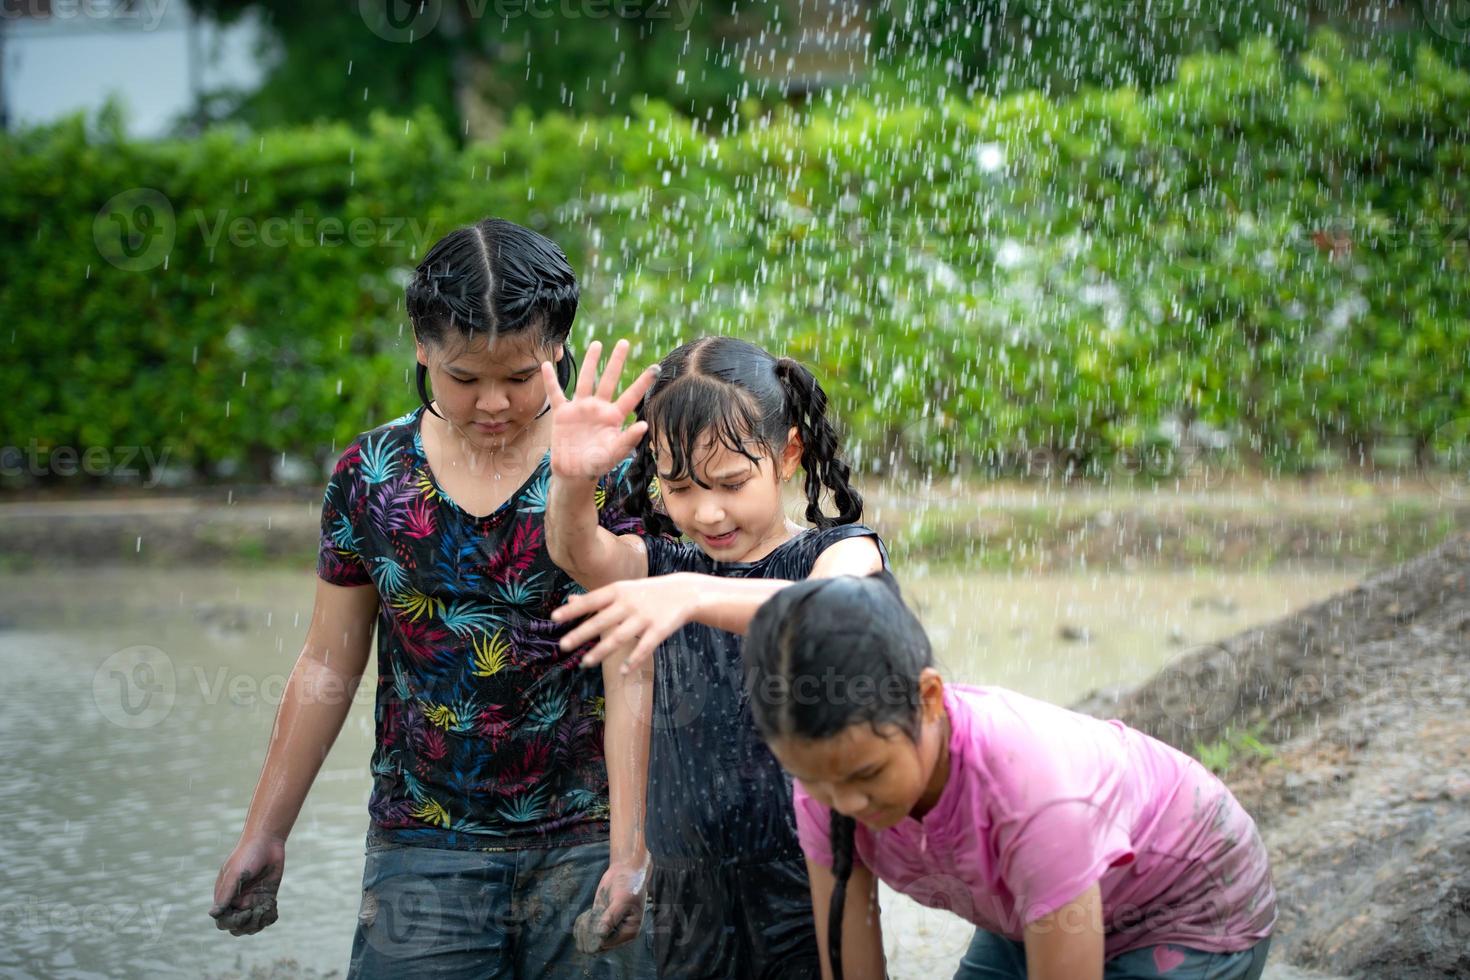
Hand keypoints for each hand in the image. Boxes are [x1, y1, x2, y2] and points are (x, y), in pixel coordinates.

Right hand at [209, 834, 284, 935]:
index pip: (223, 921)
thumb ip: (225, 894)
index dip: (233, 923)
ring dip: (260, 923)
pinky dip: (270, 916)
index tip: (246, 913)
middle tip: (256, 912)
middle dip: (247, 926)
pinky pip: (267, 915)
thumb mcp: (235, 874)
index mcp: (226, 897)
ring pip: (253, 924)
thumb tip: (213, 914)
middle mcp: (238, 901)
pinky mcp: (267, 897)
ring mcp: (253, 900)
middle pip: (238, 927)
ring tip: (267, 909)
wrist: (267, 841)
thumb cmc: (247, 855)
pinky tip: (273, 906)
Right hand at [542, 339, 658, 481]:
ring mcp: (580, 408)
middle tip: (624, 343)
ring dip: (590, 362)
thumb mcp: (614, 453)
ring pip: (585, 380)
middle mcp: (598, 408)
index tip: (656, 367)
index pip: (632, 395)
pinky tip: (547, 365)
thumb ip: (628, 440)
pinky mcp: (562, 413)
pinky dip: (550, 380)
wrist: (574, 473)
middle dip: (616, 361)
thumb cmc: (597, 464)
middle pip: (609, 380)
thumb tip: (644, 425)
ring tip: (596, 344)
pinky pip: (556, 393)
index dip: (643, 382)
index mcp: (614, 417)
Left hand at [553, 574, 702, 671]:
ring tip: (585, 663)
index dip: (574, 609)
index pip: (592, 600)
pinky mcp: (660, 630)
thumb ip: (597, 597)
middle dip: (582, 633)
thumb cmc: (646, 593)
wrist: (684, 592)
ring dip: (602, 651)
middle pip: (602, 621)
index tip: (554, 618)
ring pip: (620, 637)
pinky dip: (634, 659)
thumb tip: (570, 600)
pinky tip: (624, 671)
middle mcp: (630, 604)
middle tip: (562, 645)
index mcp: (619, 591)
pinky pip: (645, 647)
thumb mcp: (622, 589)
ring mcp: (645, 617)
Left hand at [574, 856, 649, 952]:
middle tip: (587, 918)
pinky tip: (584, 916)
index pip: (607, 944)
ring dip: (584, 930)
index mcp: (629, 933)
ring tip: (587, 916)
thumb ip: (611, 918)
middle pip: (598, 944)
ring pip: (591, 937)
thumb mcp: (621, 901)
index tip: (590, 923)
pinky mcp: (600, 917)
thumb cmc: (629, 885)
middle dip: (588, 935)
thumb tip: (600, 934)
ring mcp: (608, 926)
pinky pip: (588, 928)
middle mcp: (619, 933)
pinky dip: (582, 925)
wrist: (626, 870)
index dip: (595, 937)